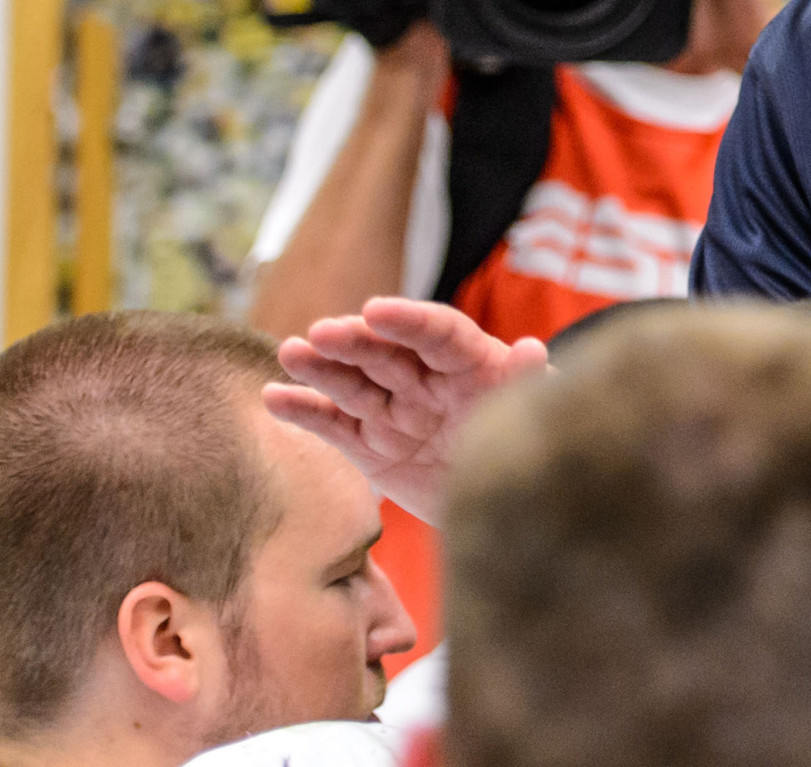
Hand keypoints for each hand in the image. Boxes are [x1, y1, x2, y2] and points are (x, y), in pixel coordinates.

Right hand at [265, 297, 547, 523]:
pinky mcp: (369, 443)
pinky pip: (333, 424)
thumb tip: (533, 348)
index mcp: (472, 363)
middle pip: (387, 353)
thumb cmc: (530, 446)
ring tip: (292, 352)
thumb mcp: (537, 415)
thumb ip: (528, 382)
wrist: (506, 501)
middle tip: (322, 333)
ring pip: (353, 382)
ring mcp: (394, 408)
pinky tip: (273, 397)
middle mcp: (427, 379)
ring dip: (321, 367)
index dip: (408, 320)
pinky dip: (303, 411)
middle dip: (355, 341)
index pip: (439, 333)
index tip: (375, 310)